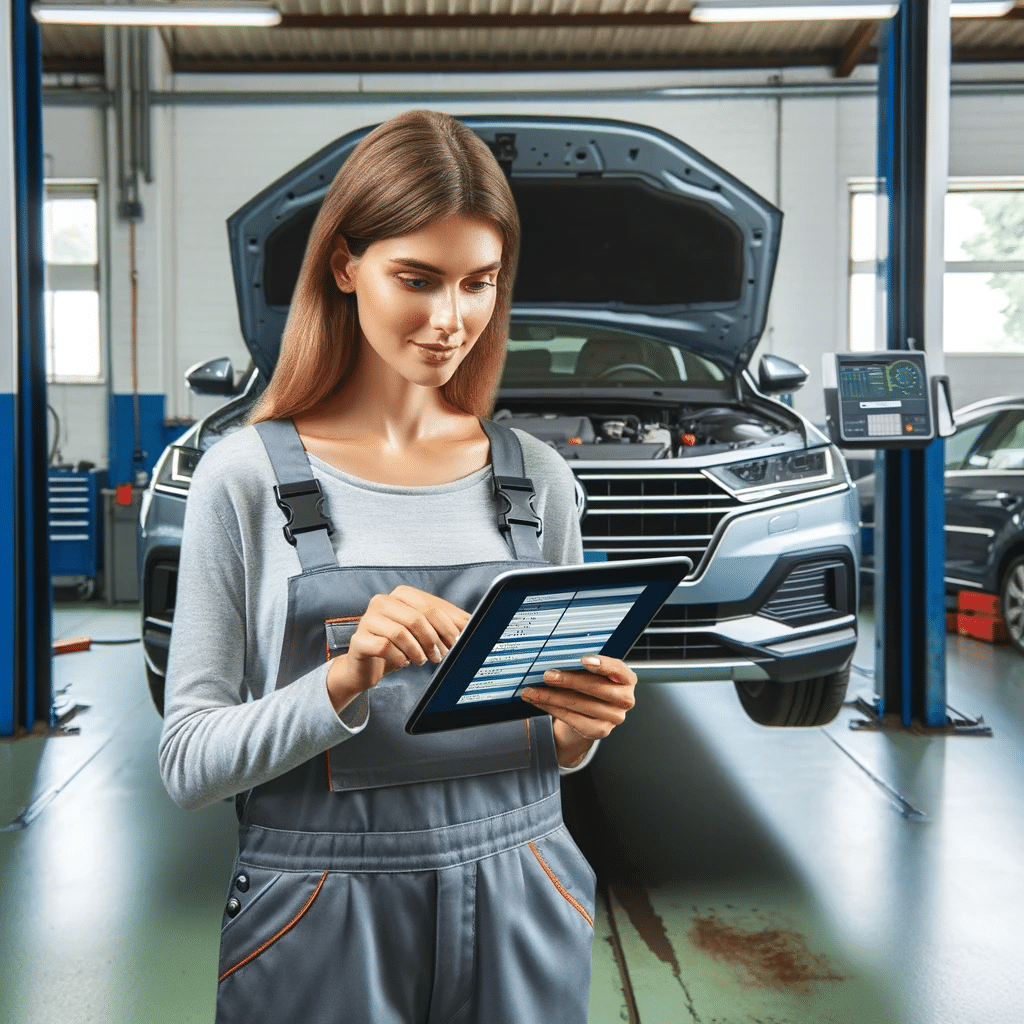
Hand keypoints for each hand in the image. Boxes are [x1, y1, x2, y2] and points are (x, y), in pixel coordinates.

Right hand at [326, 586, 469, 712]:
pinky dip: (399, 658)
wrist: (367, 666)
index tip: (459, 641)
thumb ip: (445, 624)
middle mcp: (382, 601)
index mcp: (401, 594)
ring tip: (423, 660)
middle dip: (434, 639)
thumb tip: (474, 623)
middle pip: (417, 617)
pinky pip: (384, 647)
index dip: (448, 625)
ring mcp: (368, 619)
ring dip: (418, 651)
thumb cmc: (399, 646)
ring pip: (400, 632)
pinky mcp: (359, 640)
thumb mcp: (424, 632)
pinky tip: (403, 662)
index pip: (431, 605)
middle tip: (442, 654)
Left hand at [520, 655, 637, 768]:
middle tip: (547, 675)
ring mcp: (614, 717)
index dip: (602, 664)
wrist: (591, 713)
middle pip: (595, 688)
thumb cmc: (591, 685)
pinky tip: (539, 701)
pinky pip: (572, 718)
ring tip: (532, 690)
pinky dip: (551, 708)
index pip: (618, 669)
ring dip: (551, 696)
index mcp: (627, 679)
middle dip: (568, 680)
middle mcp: (625, 699)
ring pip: (578, 704)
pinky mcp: (600, 730)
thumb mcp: (593, 673)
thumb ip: (583, 666)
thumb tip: (557, 658)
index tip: (583, 660)